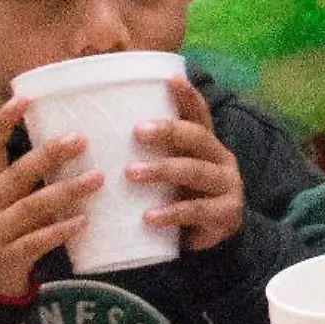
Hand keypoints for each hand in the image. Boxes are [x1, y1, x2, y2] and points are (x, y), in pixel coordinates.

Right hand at [0, 96, 101, 299]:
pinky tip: (85, 221)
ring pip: (31, 207)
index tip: (25, 98)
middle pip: (16, 175)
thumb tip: (74, 145)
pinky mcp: (9, 258)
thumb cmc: (1, 231)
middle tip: (81, 139)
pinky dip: (61, 230)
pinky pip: (37, 241)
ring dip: (66, 191)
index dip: (2, 122)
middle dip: (48, 155)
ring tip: (97, 178)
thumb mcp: (3, 202)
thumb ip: (28, 181)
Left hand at [131, 78, 243, 251]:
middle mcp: (221, 159)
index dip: (188, 96)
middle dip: (169, 130)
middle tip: (136, 131)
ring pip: (195, 171)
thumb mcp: (168, 174)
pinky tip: (149, 217)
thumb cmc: (178, 199)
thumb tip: (96, 132)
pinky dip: (171, 212)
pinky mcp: (226, 214)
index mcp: (207, 145)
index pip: (199, 114)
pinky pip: (197, 210)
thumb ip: (150, 154)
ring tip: (131, 173)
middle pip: (198, 137)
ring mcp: (227, 186)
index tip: (171, 79)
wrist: (205, 244)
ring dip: (163, 169)